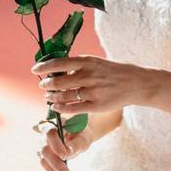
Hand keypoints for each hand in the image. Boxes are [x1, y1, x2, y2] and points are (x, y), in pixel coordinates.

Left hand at [31, 55, 155, 113]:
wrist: (135, 83)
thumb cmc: (112, 71)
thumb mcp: (96, 62)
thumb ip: (78, 65)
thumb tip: (57, 70)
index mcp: (87, 61)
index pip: (59, 63)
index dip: (44, 67)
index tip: (35, 70)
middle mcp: (88, 75)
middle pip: (59, 81)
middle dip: (47, 85)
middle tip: (43, 86)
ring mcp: (92, 91)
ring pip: (64, 96)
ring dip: (52, 97)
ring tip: (48, 97)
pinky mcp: (96, 106)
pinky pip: (73, 109)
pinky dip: (61, 109)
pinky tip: (56, 108)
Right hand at [37, 121, 92, 170]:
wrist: (80, 136)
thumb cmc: (81, 134)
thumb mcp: (83, 138)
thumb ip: (76, 142)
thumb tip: (68, 150)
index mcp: (55, 123)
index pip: (50, 132)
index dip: (56, 145)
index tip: (65, 156)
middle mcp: (45, 133)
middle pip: (44, 148)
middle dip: (55, 162)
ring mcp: (42, 143)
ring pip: (43, 158)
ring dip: (54, 170)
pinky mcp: (43, 154)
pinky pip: (45, 164)